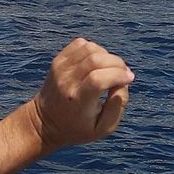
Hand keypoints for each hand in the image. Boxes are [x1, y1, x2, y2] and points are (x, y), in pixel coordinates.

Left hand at [31, 39, 133, 153]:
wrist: (44, 122)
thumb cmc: (77, 128)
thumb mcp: (102, 129)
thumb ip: (117, 108)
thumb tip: (122, 83)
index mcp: (77, 102)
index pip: (98, 79)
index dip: (118, 75)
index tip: (129, 79)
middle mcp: (66, 82)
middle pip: (95, 60)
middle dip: (118, 63)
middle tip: (124, 74)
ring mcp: (60, 69)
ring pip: (90, 48)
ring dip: (107, 55)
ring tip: (111, 69)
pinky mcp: (58, 60)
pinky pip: (81, 44)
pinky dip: (95, 49)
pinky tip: (98, 63)